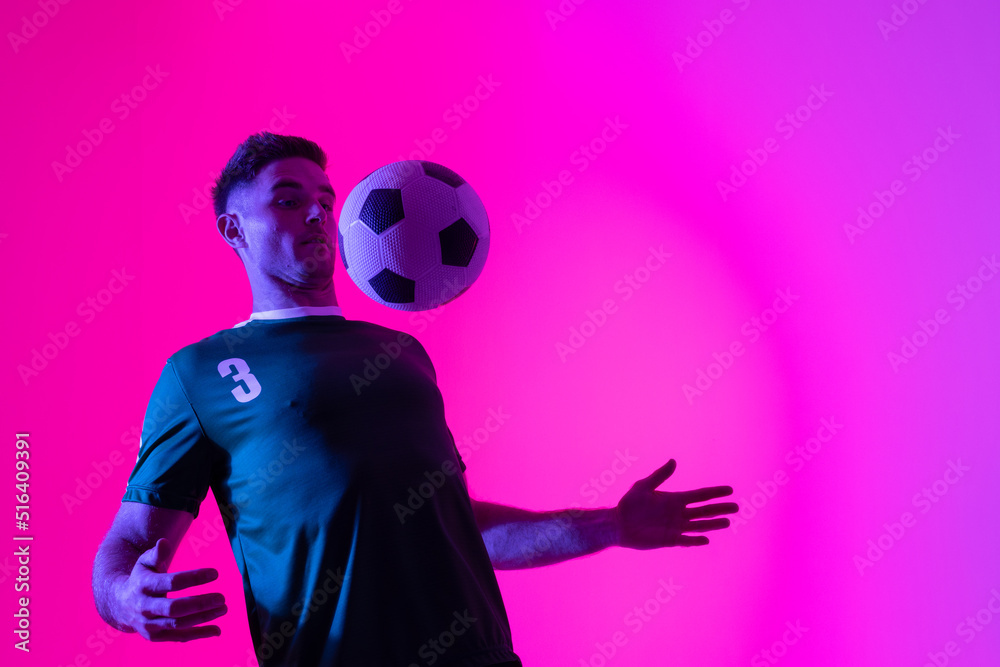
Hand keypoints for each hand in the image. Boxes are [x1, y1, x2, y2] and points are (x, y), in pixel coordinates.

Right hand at [114, 538, 227, 640]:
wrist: (120, 605)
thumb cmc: (141, 578)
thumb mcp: (145, 563)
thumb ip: (156, 554)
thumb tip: (164, 542)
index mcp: (143, 586)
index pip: (172, 582)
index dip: (195, 578)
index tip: (216, 573)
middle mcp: (144, 608)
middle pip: (174, 608)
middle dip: (200, 603)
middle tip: (222, 597)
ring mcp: (148, 625)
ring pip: (178, 624)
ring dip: (203, 618)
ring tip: (224, 608)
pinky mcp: (154, 637)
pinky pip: (178, 637)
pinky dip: (199, 634)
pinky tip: (217, 630)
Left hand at [614, 459, 737, 548]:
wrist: (619, 524)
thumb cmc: (629, 504)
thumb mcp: (643, 486)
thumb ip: (659, 476)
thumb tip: (674, 461)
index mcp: (675, 499)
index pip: (700, 495)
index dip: (715, 493)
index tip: (729, 490)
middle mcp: (679, 513)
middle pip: (704, 510)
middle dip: (720, 508)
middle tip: (736, 507)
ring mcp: (675, 527)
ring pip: (699, 525)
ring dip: (713, 524)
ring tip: (728, 522)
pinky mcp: (669, 540)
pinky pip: (686, 540)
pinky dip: (695, 540)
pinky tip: (706, 540)